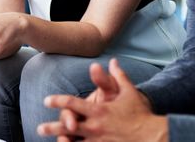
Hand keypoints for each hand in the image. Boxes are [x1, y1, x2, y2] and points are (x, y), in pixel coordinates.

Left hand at [37, 58, 164, 141]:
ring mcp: (99, 141)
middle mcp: (95, 126)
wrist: (154, 136)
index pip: (72, 103)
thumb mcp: (129, 92)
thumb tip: (113, 61)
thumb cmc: (141, 114)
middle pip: (68, 126)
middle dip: (52, 127)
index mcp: (98, 110)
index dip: (58, 101)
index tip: (47, 101)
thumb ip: (118, 76)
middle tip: (40, 128)